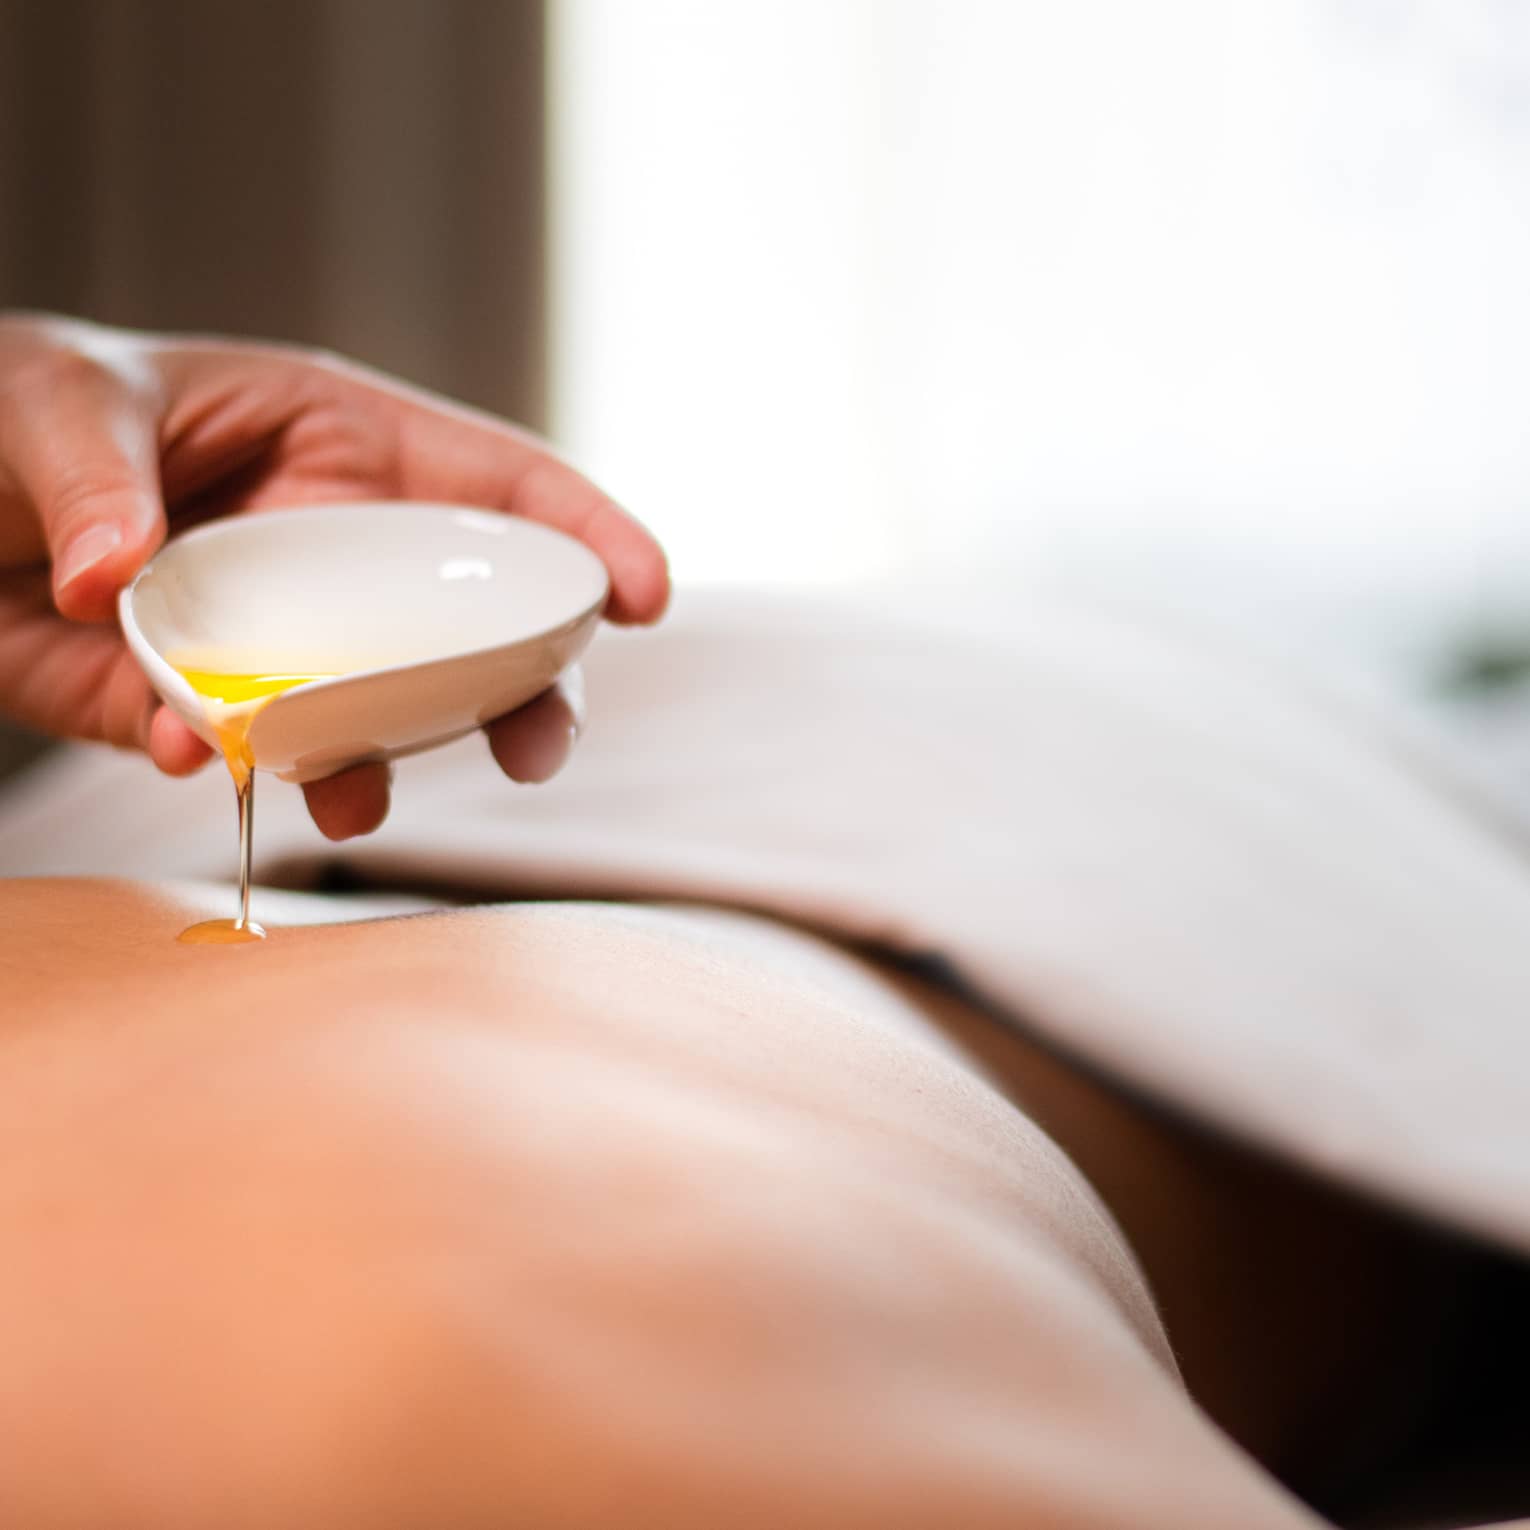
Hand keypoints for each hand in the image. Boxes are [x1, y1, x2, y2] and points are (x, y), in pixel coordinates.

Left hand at [0, 313, 667, 837]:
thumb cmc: (9, 408)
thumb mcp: (55, 401)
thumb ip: (95, 477)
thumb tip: (119, 577)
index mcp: (345, 446)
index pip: (502, 490)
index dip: (588, 537)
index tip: (645, 596)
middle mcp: (340, 551)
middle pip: (480, 628)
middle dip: (530, 689)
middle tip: (538, 748)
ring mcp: (288, 638)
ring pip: (391, 711)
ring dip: (393, 764)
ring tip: (355, 802)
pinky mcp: (216, 705)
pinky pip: (261, 751)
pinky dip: (245, 770)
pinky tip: (209, 762)